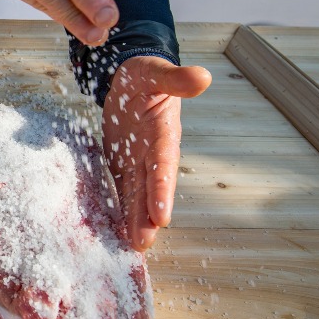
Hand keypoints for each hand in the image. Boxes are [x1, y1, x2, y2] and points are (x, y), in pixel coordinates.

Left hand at [102, 55, 211, 251]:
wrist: (133, 78)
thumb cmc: (147, 75)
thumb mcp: (157, 72)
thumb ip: (175, 78)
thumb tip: (203, 76)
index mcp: (164, 133)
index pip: (163, 164)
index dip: (162, 189)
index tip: (162, 216)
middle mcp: (153, 153)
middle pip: (150, 188)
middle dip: (147, 216)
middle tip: (143, 244)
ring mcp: (138, 161)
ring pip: (136, 194)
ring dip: (135, 219)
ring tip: (134, 247)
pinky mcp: (122, 163)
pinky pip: (120, 188)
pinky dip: (118, 207)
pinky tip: (116, 230)